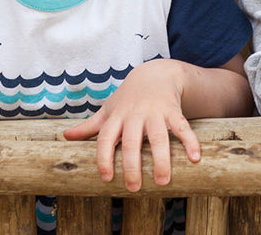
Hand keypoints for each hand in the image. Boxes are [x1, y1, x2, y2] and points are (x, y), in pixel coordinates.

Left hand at [63, 58, 200, 191]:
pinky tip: (195, 157)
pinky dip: (190, 141)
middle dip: (133, 166)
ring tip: (163, 181)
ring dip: (161, 160)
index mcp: (117, 117)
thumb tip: (65, 136)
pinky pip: (182, 127)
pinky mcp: (173, 111)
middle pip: (132, 143)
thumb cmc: (128, 98)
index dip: (104, 158)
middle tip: (135, 188)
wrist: (155, 73)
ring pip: (158, 138)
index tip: (107, 178)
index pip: (105, 139)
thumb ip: (90, 125)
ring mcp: (155, 113)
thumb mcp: (109, 109)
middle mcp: (135, 115)